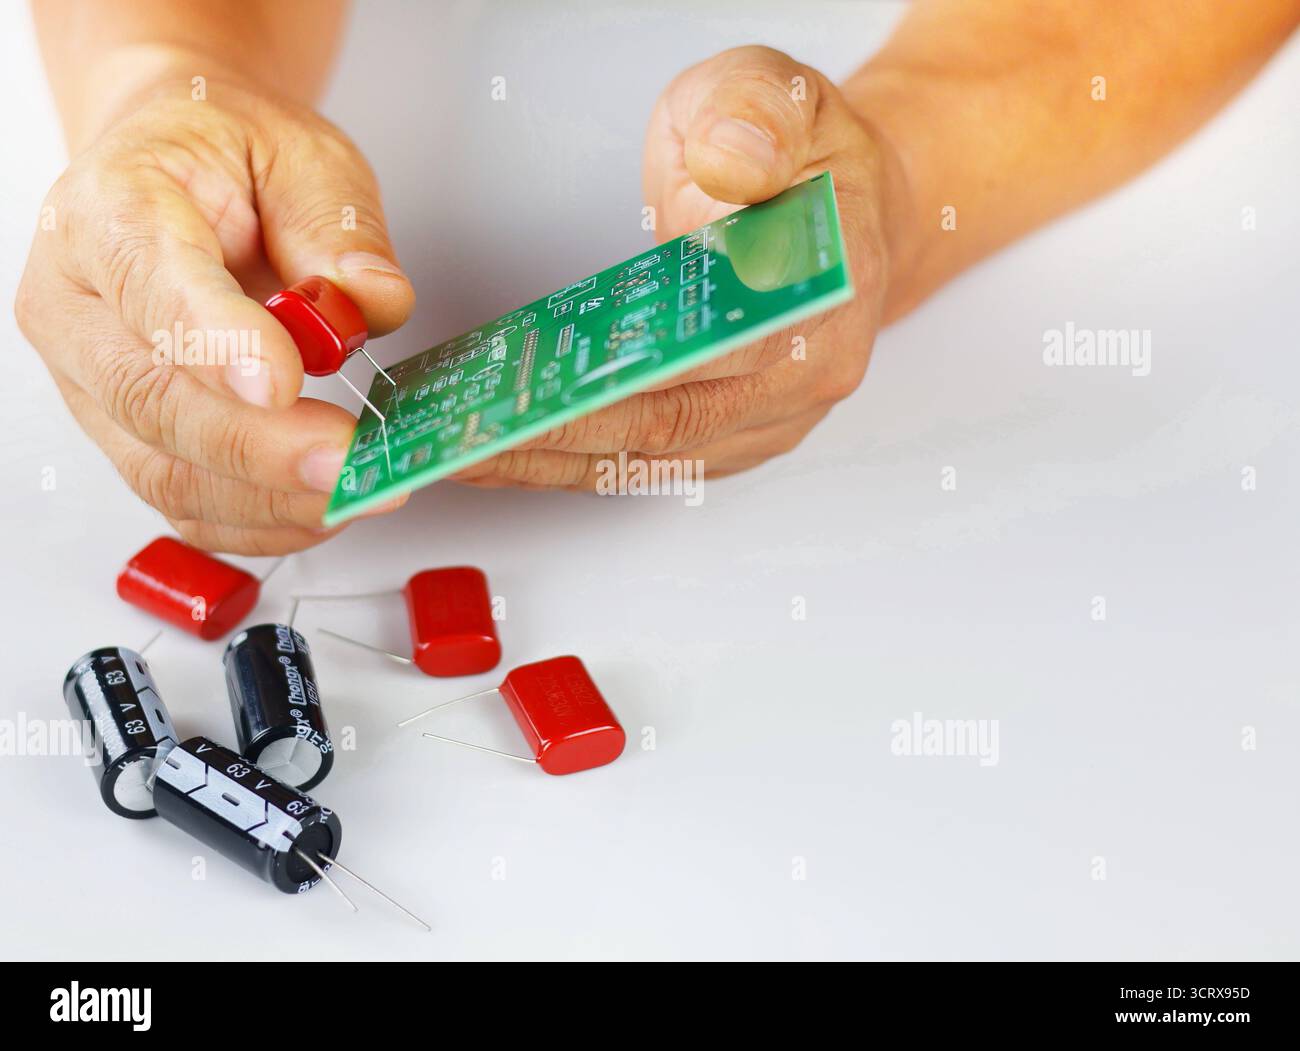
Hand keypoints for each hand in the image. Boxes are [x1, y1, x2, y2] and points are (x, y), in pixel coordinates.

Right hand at [15, 64, 414, 552]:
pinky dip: (261, 522)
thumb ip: (337, 228)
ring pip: (164, 470)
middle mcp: (78, 305)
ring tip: (359, 489)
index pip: (147, 283)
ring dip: (269, 499)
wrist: (183, 178)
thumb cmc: (232, 165)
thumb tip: (371, 299)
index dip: (213, 342)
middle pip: (149, 399)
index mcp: (110, 210)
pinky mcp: (126, 437)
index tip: (282, 380)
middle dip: (259, 447)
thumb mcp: (304, 159)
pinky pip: (184, 505)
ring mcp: (92, 382)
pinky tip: (324, 506)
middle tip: (350, 461)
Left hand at [455, 45, 894, 490]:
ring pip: (653, 458)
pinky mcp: (734, 435)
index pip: (721, 355)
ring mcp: (770, 417)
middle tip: (470, 433)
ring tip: (466, 447)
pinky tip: (512, 447)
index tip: (548, 389)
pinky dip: (578, 460)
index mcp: (825, 297)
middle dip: (562, 435)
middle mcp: (805, 377)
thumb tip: (729, 163)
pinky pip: (651, 460)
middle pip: (673, 427)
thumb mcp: (785, 95)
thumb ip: (756, 116)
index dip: (631, 380)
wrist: (848, 206)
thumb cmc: (811, 159)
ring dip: (556, 462)